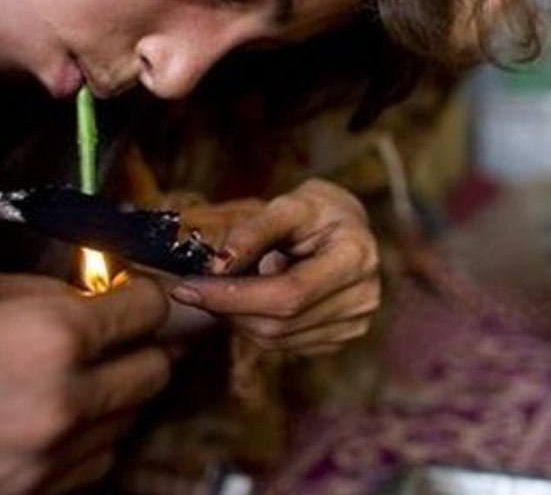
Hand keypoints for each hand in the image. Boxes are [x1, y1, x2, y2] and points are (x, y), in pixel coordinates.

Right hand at [0, 265, 170, 493]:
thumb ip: (33, 290)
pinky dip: (87, 440)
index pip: (147, 312)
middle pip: (154, 371)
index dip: (143, 297)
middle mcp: (60, 406)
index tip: (132, 295)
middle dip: (141, 345)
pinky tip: (56, 420)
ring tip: (78, 377)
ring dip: (116, 395)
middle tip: (113, 333)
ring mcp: (43, 462)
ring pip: (128, 423)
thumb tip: (80, 295)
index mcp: (47, 339)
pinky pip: (90, 466)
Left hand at [170, 179, 380, 357]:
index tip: (188, 287)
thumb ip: (253, 232)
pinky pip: (284, 345)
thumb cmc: (317, 211)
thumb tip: (216, 267)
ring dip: (236, 319)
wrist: (348, 227)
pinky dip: (254, 326)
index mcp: (355, 257)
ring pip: (277, 340)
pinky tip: (248, 301)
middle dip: (227, 309)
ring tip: (222, 289)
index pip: (289, 293)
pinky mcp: (340, 337)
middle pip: (280, 323)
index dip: (234, 295)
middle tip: (192, 289)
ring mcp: (355, 322)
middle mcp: (363, 297)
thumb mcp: (288, 205)